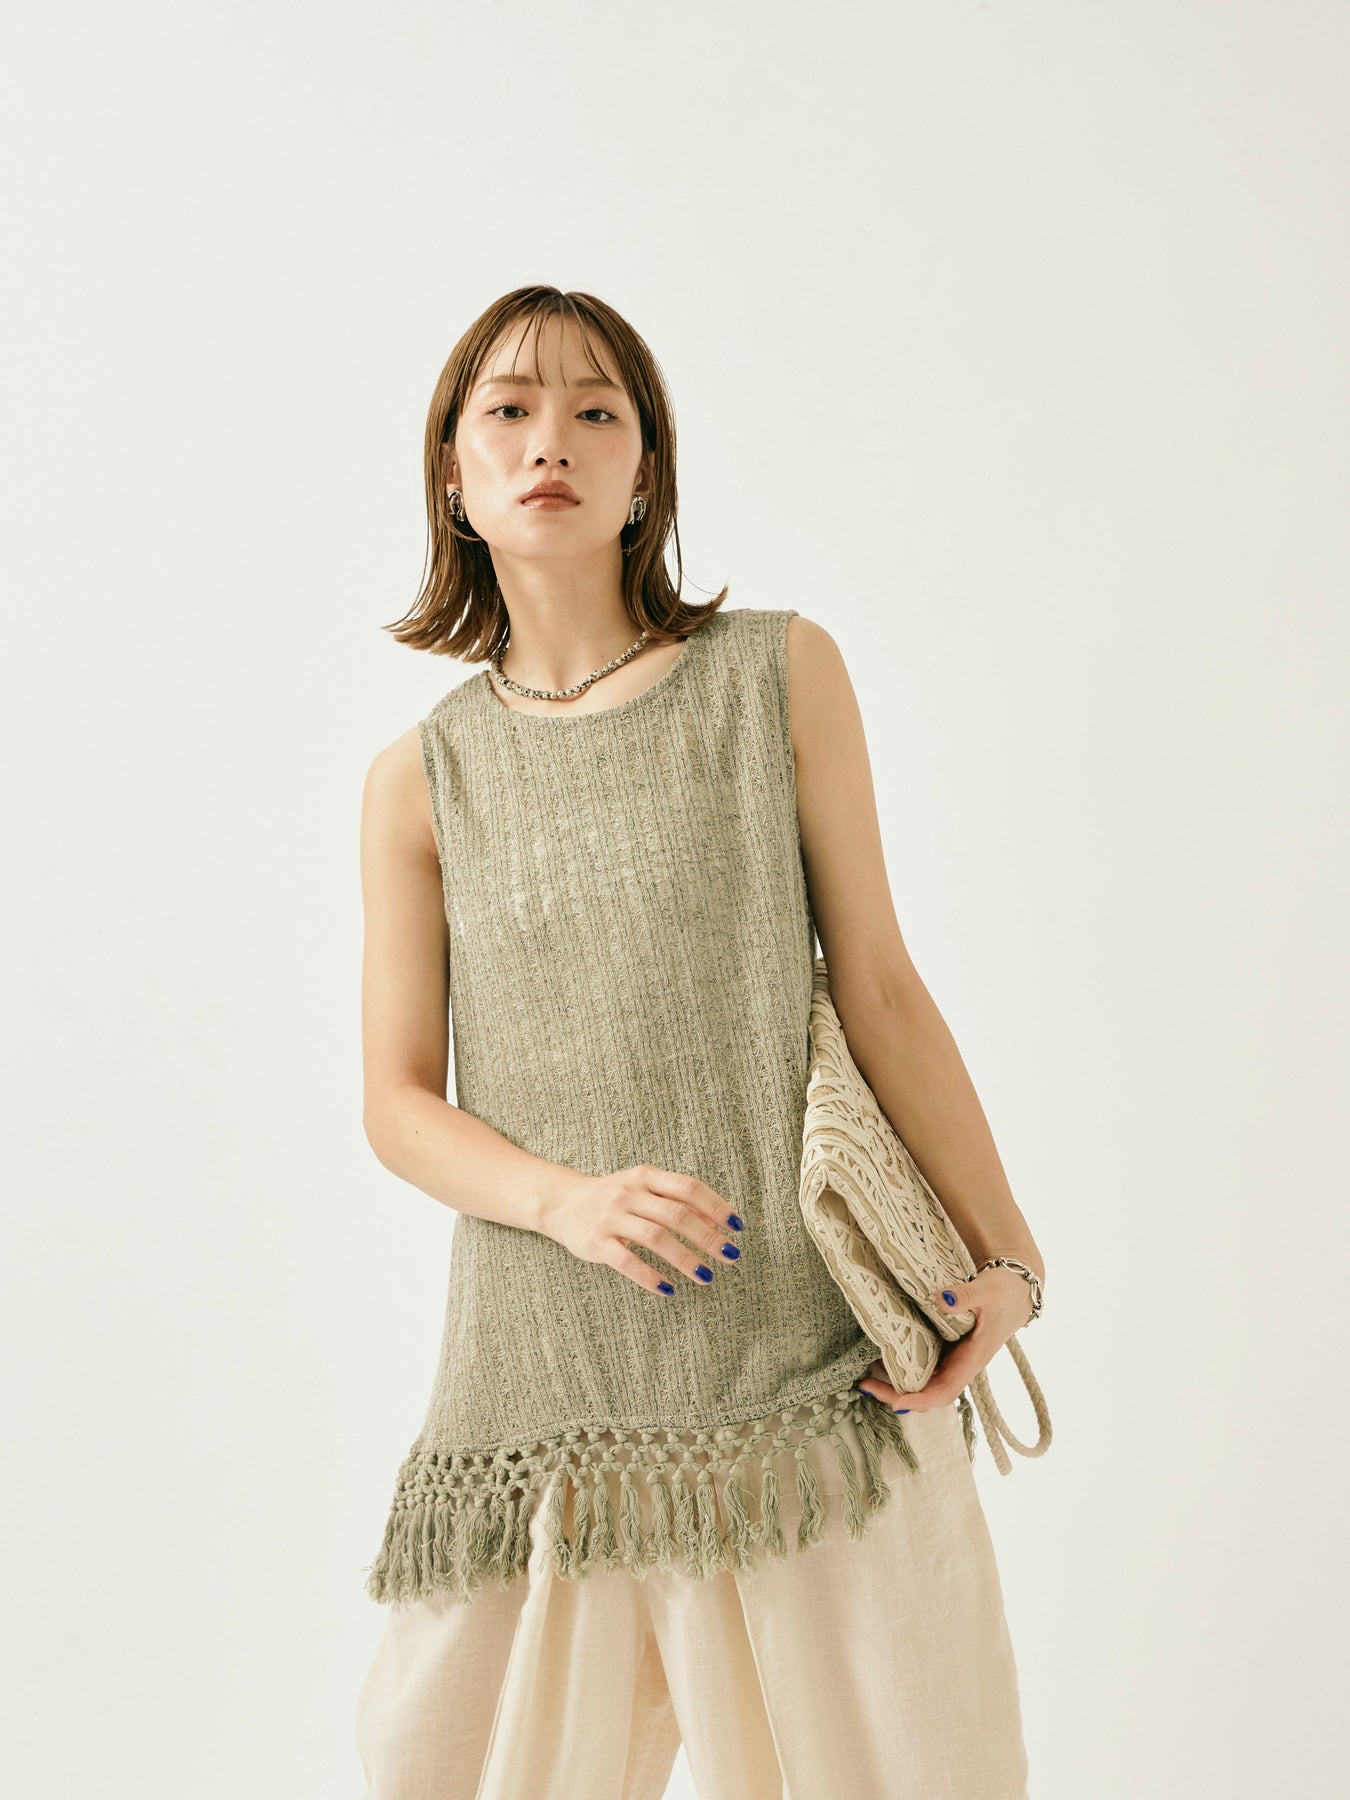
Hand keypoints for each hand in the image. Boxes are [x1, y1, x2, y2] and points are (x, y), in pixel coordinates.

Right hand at [540, 1163, 744, 1297]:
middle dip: (707, 1237)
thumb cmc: (615, 1198)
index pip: (688, 1188)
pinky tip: (669, 1289)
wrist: (563, 1204)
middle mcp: (629, 1193)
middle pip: (676, 1214)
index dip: (715, 1206)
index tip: (737, 1227)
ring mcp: (611, 1217)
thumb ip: (677, 1202)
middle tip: (731, 1256)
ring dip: (686, 1259)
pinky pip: (627, 1262)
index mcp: (645, 1176)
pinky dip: (650, 1277)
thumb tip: (718, 1225)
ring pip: (656, 1238)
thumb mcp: (645, 1190)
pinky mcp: (597, 1242)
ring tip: (707, 1277)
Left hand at [856, 1266, 1036, 1411]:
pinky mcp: (949, 1349)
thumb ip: (965, 1295)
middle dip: (898, 1394)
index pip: (947, 1390)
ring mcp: (955, 1359)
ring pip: (926, 1382)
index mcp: (973, 1359)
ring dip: (898, 1383)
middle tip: (866, 1385)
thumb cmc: (1003, 1292)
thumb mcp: (987, 1290)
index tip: (896, 1401)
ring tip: (867, 1376)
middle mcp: (962, 1365)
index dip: (922, 1399)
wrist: (1015, 1291)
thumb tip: (941, 1300)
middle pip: (929, 1392)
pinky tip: (884, 1356)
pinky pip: (926, 1366)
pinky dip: (905, 1367)